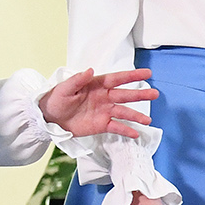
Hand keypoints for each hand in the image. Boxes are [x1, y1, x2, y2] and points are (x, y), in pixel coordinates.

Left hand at [41, 68, 156, 137]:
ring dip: (136, 116)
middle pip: (125, 95)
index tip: (147, 73)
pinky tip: (135, 133)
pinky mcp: (102, 124)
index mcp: (97, 85)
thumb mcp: (64, 88)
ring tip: (147, 120)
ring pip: (124, 112)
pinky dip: (126, 130)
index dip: (132, 76)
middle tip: (154, 94)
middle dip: (140, 95)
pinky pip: (117, 127)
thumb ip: (78, 80)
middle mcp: (104, 97)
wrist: (49, 118)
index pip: (117, 79)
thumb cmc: (55, 99)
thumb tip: (90, 70)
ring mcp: (104, 111)